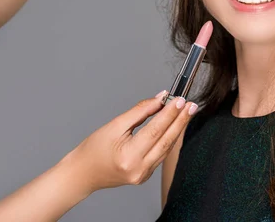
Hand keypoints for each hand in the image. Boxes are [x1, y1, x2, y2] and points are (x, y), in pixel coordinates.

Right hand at [68, 91, 197, 192]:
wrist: (82, 173)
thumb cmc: (93, 149)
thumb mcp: (114, 125)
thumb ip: (139, 112)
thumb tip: (160, 99)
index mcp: (128, 156)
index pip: (155, 130)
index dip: (169, 114)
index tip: (180, 100)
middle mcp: (138, 168)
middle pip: (166, 140)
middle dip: (181, 121)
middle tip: (191, 105)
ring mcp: (143, 174)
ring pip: (167, 148)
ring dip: (178, 129)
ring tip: (187, 112)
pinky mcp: (145, 175)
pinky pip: (162, 155)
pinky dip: (169, 139)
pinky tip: (176, 127)